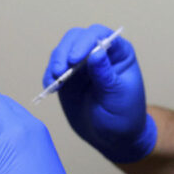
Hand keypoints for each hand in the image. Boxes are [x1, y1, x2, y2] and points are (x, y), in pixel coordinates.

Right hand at [46, 25, 155, 162]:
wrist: (113, 137)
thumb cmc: (124, 115)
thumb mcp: (118, 96)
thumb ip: (106, 75)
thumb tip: (96, 52)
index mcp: (118, 52)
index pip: (99, 35)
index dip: (85, 42)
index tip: (75, 59)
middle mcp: (98, 53)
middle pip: (76, 38)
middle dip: (65, 51)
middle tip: (60, 71)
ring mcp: (81, 64)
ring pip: (62, 51)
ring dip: (56, 63)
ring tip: (55, 82)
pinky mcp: (67, 77)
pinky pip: (54, 69)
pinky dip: (49, 76)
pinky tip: (51, 87)